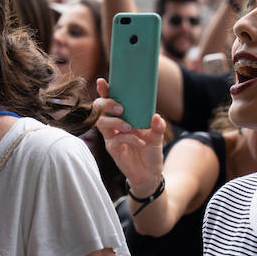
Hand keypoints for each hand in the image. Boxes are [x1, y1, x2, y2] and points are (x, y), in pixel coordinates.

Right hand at [93, 78, 164, 193]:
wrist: (150, 173)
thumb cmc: (151, 151)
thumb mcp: (157, 137)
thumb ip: (157, 126)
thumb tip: (156, 116)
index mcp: (123, 116)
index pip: (110, 100)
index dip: (104, 90)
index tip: (102, 82)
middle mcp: (114, 124)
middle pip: (99, 108)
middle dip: (107, 104)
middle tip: (120, 108)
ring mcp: (111, 136)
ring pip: (102, 123)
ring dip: (116, 122)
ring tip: (130, 127)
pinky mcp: (113, 149)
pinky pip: (114, 140)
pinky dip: (128, 139)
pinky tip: (140, 142)